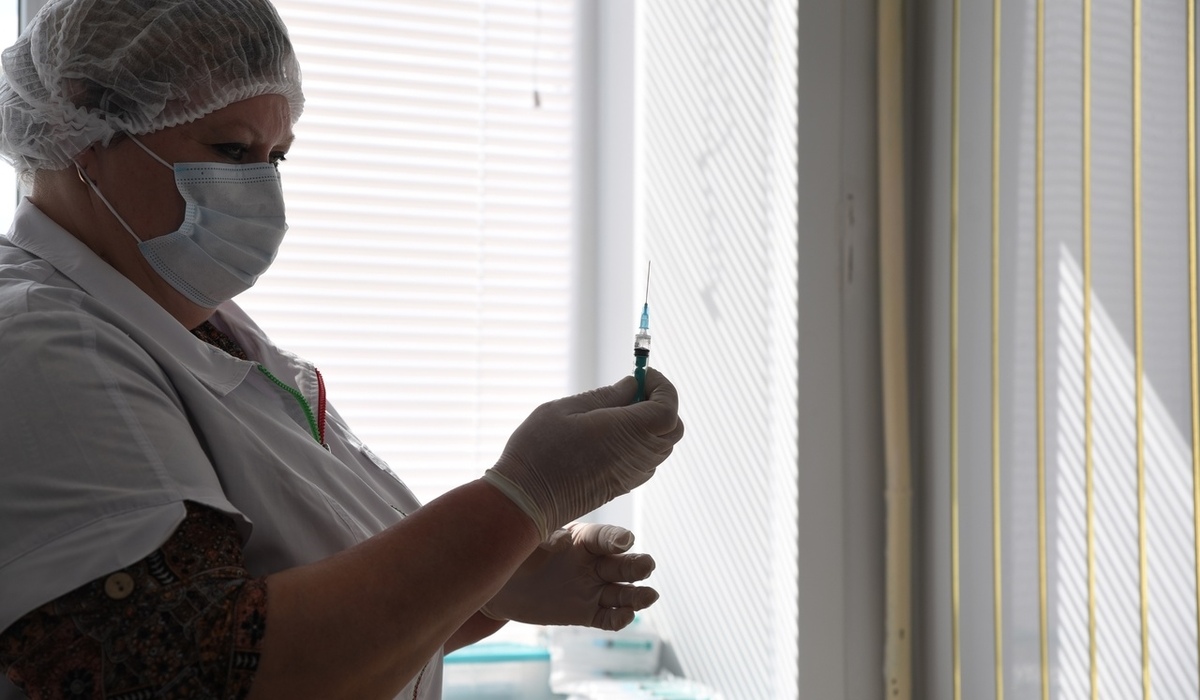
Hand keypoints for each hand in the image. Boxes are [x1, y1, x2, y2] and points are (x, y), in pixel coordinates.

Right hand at [482, 368, 683, 537]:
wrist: (527, 501)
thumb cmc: (539, 451)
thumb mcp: (566, 409)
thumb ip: (606, 396)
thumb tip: (632, 386)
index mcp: (628, 432)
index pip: (669, 407)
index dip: (661, 386)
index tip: (640, 375)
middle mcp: (638, 456)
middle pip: (672, 427)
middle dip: (660, 403)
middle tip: (630, 391)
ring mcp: (632, 475)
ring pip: (662, 445)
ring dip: (649, 423)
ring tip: (614, 412)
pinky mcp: (623, 486)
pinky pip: (646, 459)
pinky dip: (639, 442)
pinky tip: (609, 435)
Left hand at [482, 523, 657, 630]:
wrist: (503, 586)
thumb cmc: (518, 554)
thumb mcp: (528, 542)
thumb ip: (545, 540)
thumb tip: (562, 543)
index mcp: (582, 539)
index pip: (604, 537)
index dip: (616, 538)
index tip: (625, 541)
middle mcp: (593, 563)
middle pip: (621, 564)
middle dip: (636, 565)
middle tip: (647, 566)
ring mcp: (592, 589)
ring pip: (621, 593)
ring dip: (637, 595)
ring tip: (650, 597)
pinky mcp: (586, 613)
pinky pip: (607, 617)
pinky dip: (618, 619)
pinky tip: (625, 617)